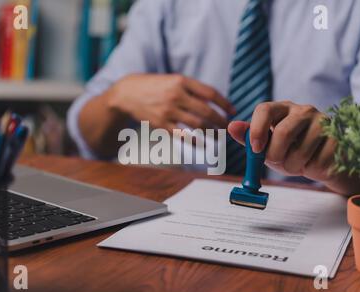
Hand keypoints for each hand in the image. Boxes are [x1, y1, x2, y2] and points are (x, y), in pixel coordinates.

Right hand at [108, 74, 235, 131]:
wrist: (127, 94)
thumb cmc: (154, 86)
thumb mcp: (172, 80)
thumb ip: (191, 89)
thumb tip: (214, 101)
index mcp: (181, 81)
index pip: (210, 93)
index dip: (224, 103)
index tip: (232, 110)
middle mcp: (175, 95)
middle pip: (206, 111)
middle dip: (220, 120)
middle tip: (227, 126)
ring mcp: (168, 110)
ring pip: (197, 124)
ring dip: (211, 132)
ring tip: (218, 136)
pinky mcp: (160, 124)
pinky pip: (182, 135)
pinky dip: (195, 140)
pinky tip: (202, 143)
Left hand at [227, 101, 335, 182]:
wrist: (321, 162)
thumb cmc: (289, 151)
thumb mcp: (266, 145)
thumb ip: (249, 138)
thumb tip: (231, 127)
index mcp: (281, 108)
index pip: (264, 110)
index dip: (256, 130)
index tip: (256, 150)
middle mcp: (303, 110)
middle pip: (283, 132)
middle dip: (276, 155)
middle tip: (278, 162)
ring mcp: (323, 121)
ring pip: (301, 151)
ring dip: (293, 166)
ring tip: (297, 163)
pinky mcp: (338, 138)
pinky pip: (319, 161)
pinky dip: (312, 169)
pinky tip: (314, 164)